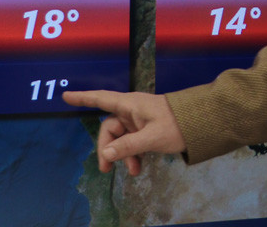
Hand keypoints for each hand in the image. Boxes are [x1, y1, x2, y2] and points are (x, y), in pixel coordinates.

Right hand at [62, 90, 186, 174]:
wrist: (202, 123)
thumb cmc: (177, 124)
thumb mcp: (152, 137)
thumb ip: (128, 146)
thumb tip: (106, 154)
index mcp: (130, 104)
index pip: (101, 98)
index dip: (83, 97)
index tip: (65, 96)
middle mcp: (131, 110)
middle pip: (109, 127)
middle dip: (108, 148)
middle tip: (106, 169)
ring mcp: (139, 119)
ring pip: (121, 137)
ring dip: (123, 154)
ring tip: (133, 171)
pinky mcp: (146, 128)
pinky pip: (131, 141)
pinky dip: (132, 153)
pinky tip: (137, 167)